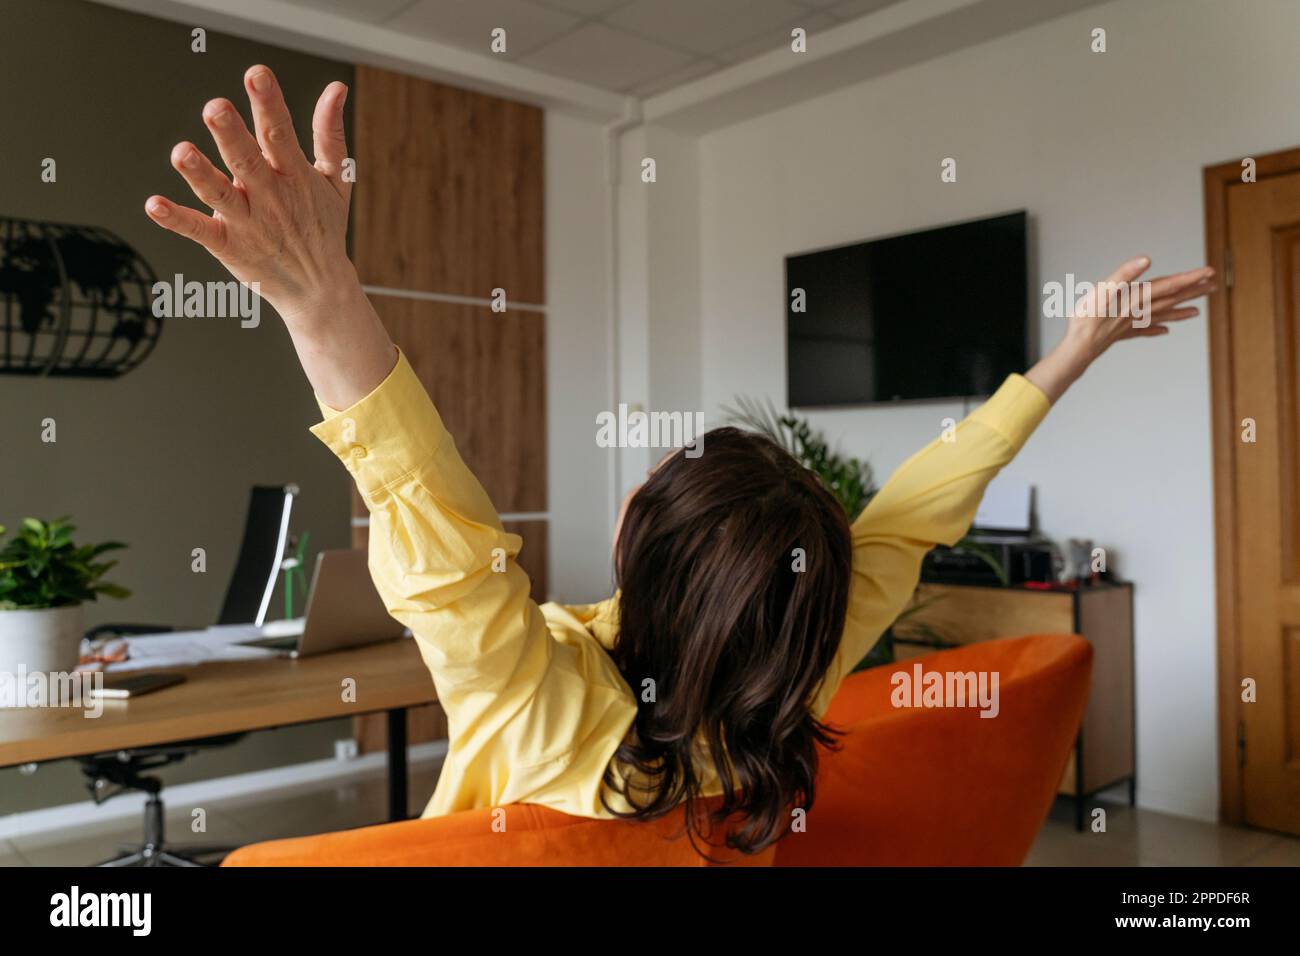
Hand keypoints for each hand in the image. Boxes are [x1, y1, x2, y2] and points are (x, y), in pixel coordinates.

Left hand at [145, 65, 356, 323]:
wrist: (319, 290)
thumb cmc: (323, 229)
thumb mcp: (336, 180)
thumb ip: (330, 132)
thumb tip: (336, 89)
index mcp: (294, 176)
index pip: (281, 135)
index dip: (269, 105)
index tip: (257, 76)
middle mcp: (269, 197)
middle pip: (247, 161)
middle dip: (231, 135)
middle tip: (216, 109)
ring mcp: (247, 223)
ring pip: (220, 194)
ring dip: (200, 174)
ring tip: (182, 153)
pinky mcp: (228, 247)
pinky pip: (199, 231)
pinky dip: (177, 219)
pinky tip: (155, 205)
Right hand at [1026, 257, 1214, 402]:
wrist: (1078, 348)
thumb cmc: (1087, 318)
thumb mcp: (1102, 289)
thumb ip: (1125, 274)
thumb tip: (1147, 260)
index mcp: (1138, 298)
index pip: (1169, 285)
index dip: (1190, 278)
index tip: (1209, 272)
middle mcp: (1140, 311)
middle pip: (1171, 299)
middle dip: (1192, 292)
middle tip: (1213, 286)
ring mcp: (1132, 324)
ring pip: (1162, 315)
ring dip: (1180, 311)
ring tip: (1197, 311)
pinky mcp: (1122, 333)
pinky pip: (1145, 331)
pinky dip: (1157, 329)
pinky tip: (1165, 331)